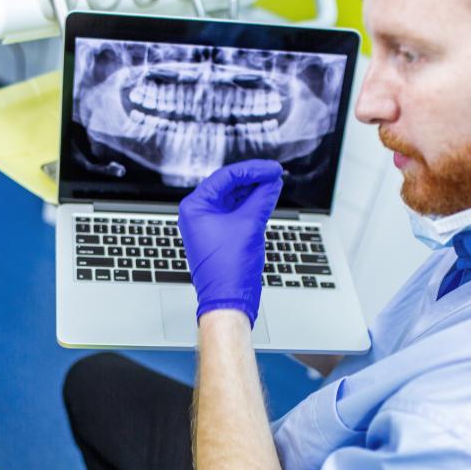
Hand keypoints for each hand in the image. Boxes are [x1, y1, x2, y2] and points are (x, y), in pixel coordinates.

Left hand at [177, 159, 283, 324]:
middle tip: (275, 174)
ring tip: (274, 185)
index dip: (252, 170)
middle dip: (253, 179)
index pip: (225, 177)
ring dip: (254, 191)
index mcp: (195, 207)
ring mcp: (208, 225)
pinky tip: (267, 199)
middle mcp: (198, 214)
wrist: (228, 300)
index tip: (272, 169)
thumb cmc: (228, 269)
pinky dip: (251, 205)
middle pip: (228, 185)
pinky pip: (236, 212)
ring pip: (233, 198)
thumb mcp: (250, 225)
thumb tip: (272, 182)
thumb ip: (262, 198)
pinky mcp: (219, 235)